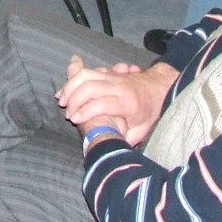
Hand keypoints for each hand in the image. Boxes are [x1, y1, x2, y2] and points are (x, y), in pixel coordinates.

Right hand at [57, 55, 175, 146]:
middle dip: (74, 99)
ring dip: (71, 86)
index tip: (74, 120)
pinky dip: (73, 78)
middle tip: (68, 114)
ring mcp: (112, 77)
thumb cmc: (150, 112)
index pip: (103, 103)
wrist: (159, 87)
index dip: (86, 111)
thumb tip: (111, 149)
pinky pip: (87, 71)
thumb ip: (126, 139)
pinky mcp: (107, 73)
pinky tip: (65, 89)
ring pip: (87, 75)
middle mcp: (119, 87)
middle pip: (91, 87)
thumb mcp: (142, 130)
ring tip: (62, 100)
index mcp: (128, 102)